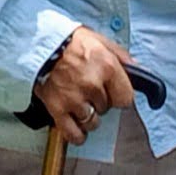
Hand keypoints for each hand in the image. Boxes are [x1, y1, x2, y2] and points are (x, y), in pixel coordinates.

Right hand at [32, 26, 134, 147]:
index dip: (119, 96)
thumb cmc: (68, 40)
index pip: (126, 99)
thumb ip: (121, 57)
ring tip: (79, 102)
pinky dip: (77, 134)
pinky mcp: (57, 109)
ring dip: (87, 116)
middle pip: (106, 109)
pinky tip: (76, 127)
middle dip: (100, 101)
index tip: (112, 92)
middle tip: (87, 88)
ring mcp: (74, 99)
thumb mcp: (100, 40)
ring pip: (92, 122)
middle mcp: (93, 85)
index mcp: (108, 67)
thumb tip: (138, 70)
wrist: (37, 43)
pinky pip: (73, 134)